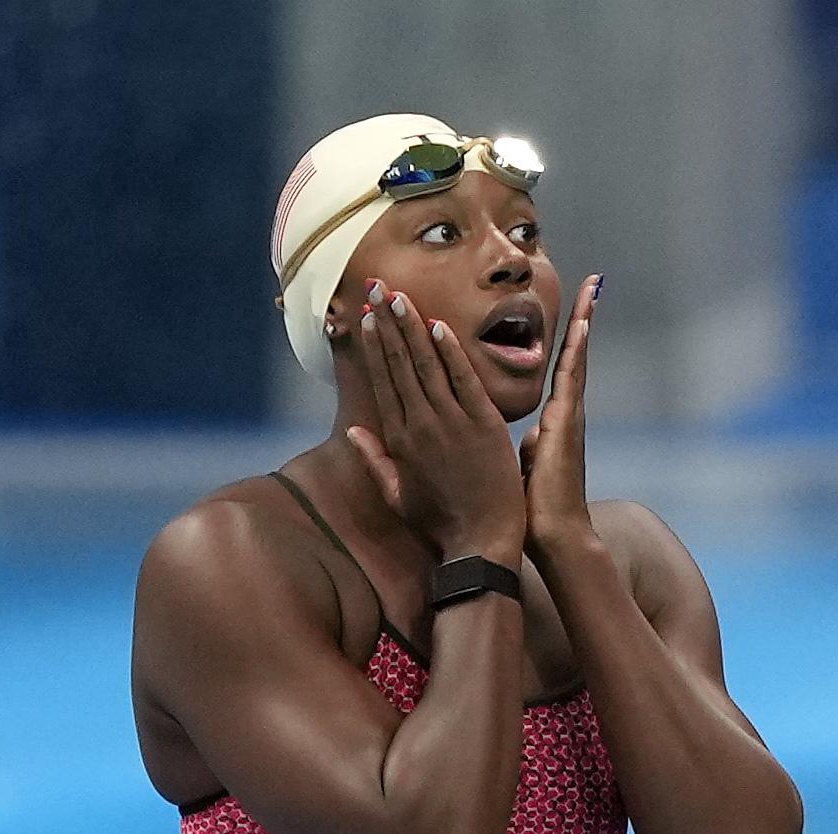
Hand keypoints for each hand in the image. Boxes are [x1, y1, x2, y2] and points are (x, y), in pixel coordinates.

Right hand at [344, 281, 526, 559]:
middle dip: (386, 323)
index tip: (365, 317)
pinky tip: (437, 325)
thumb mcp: (397, 494)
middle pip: (399, 364)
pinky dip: (450, 351)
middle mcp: (419, 425)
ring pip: (426, 365)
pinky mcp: (482, 425)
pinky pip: (463, 380)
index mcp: (398, 439)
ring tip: (398, 295)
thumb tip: (355, 430)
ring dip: (411, 327)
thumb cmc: (440, 522)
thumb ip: (374, 460)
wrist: (480, 542)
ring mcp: (450, 423)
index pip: (382, 380)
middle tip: (376, 287)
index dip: (373, 346)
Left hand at [521, 274, 600, 551]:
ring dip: (585, 322)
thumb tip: (524, 438)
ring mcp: (571, 416)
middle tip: (593, 282)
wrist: (553, 536)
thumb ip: (527, 447)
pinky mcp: (568, 425)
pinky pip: (572, 379)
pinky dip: (578, 350)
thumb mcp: (525, 467)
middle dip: (584, 317)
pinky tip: (583, 324)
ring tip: (593, 289)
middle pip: (575, 354)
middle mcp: (567, 413)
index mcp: (555, 421)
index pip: (560, 369)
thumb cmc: (533, 510)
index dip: (567, 339)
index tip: (575, 308)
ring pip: (577, 358)